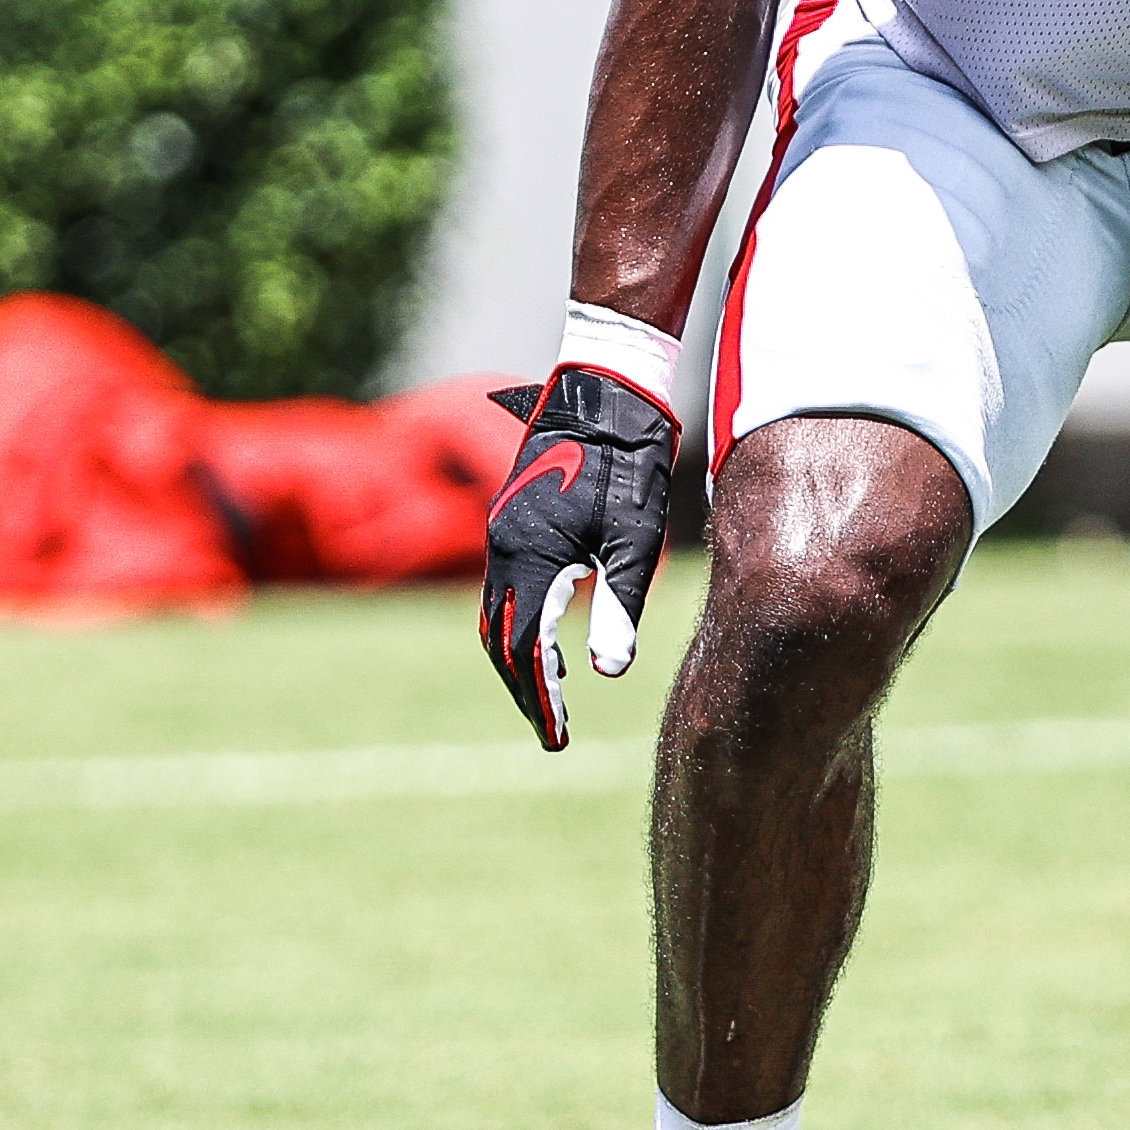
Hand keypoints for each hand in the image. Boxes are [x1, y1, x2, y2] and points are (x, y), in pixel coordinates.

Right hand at [476, 364, 679, 750]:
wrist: (605, 391)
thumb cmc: (628, 462)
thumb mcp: (633, 538)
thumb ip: (620, 604)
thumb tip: (609, 671)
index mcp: (529, 555)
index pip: (525, 649)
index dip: (540, 698)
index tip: (557, 738)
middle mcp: (503, 547)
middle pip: (501, 640)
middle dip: (525, 691)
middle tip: (554, 734)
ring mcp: (502, 532)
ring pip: (497, 616)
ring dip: (518, 662)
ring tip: (548, 702)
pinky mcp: (512, 521)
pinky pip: (503, 590)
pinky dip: (518, 628)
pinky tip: (547, 645)